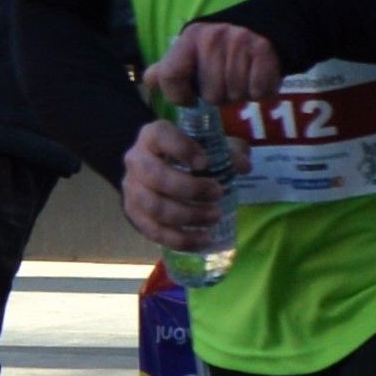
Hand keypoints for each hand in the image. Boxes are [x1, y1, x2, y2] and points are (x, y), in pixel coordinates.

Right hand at [121, 117, 237, 257]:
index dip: (182, 149)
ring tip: (215, 217)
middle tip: (218, 194)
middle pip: (155, 176)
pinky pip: (154, 232)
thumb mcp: (208, 146)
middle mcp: (136, 161)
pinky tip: (203, 240)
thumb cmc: (188, 155)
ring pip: (155, 207)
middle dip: (190, 188)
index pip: (160, 136)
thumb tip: (243, 166)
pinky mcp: (134, 215)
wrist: (160, 170)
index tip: (205, 163)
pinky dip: (180, 239)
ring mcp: (132, 190)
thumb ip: (227, 152)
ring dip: (188, 216)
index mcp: (152, 136)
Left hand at [140, 17, 285, 113]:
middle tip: (227, 82)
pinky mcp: (263, 52)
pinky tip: (258, 79)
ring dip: (241, 94)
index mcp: (190, 38)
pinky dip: (260, 92)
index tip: (191, 99)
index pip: (170, 76)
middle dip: (220, 96)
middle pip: (210, 95)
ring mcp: (240, 44)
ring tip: (243, 79)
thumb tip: (148, 80)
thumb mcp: (194, 50)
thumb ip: (171, 68)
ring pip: (235, 95)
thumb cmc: (223, 46)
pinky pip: (258, 91)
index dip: (179, 96)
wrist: (265, 27)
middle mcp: (212, 38)